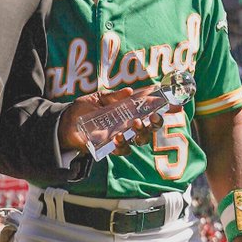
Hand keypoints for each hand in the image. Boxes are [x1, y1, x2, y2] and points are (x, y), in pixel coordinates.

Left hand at [57, 85, 173, 152]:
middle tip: (155, 116)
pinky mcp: (109, 147)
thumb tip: (130, 92)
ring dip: (141, 132)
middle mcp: (128, 126)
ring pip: (140, 140)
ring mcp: (120, 137)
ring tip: (135, 123)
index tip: (176, 105)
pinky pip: (122, 150)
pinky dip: (122, 144)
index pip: (150, 109)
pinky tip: (118, 137)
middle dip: (156, 123)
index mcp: (129, 112)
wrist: (65, 122)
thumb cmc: (84, 109)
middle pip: (150, 127)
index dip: (164, 108)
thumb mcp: (98, 97)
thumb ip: (114, 96)